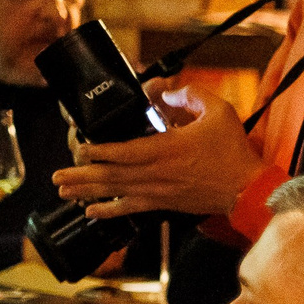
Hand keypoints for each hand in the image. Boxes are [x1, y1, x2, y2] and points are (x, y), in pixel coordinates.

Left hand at [51, 83, 264, 218]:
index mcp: (166, 149)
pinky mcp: (164, 204)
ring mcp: (159, 191)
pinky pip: (131, 209)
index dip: (98, 151)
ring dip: (87, 192)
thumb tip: (166, 91)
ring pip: (115, 192)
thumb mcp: (218, 111)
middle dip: (80, 175)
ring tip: (64, 191)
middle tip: (57, 175)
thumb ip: (190, 95)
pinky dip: (109, 211)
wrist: (246, 188)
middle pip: (110, 175)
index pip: (122, 151)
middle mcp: (156, 173)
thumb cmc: (233, 152)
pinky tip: (92, 212)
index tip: (80, 149)